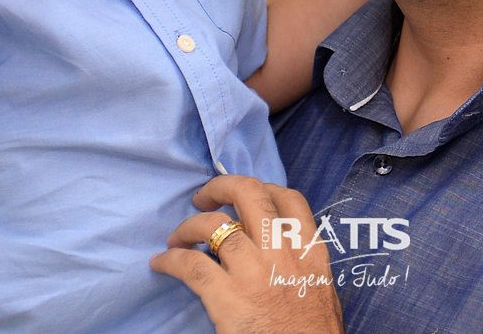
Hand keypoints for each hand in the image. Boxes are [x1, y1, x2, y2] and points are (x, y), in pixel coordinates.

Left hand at [151, 175, 343, 333]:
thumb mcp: (322, 289)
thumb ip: (305, 264)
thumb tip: (285, 252)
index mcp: (310, 251)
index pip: (290, 199)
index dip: (263, 188)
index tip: (244, 195)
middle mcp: (282, 252)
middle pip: (249, 195)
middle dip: (221, 186)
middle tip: (204, 197)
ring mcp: (253, 272)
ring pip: (214, 225)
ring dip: (189, 226)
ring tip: (177, 237)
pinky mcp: (227, 296)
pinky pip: (191, 264)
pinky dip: (171, 259)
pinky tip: (161, 262)